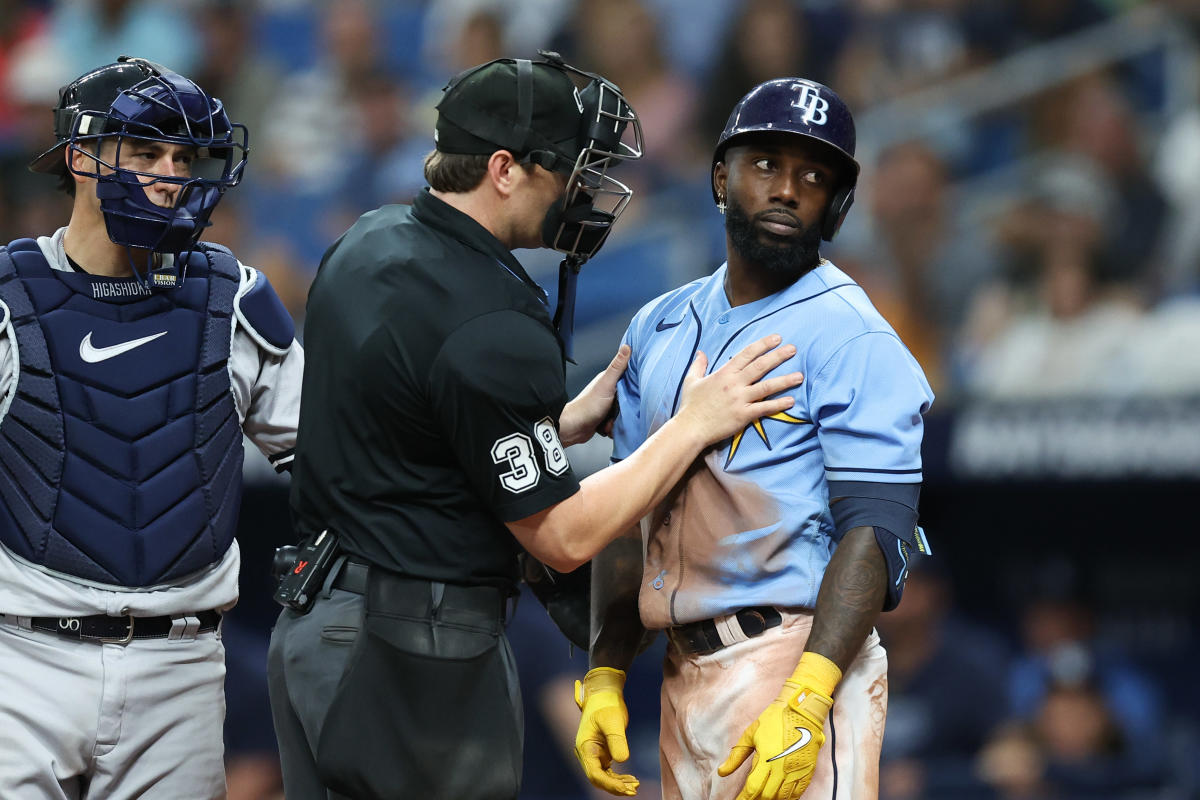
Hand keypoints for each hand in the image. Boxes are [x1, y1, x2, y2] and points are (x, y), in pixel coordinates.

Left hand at [560, 345, 630, 445]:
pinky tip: (605, 427)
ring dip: (618, 421)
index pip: (631, 378)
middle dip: (627, 409)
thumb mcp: (606, 384)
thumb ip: (617, 367)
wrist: (573, 428)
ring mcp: (607, 406)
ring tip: (609, 421)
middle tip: (620, 411)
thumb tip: (626, 347)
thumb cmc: (588, 405)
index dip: (637, 384)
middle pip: (630, 399)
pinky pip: (617, 424)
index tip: (640, 391)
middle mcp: (609, 392)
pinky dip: (612, 428)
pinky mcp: (605, 419)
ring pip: (624, 413)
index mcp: (610, 380)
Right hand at [574, 667, 639, 795]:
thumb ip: (617, 740)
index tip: (625, 788)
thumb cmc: (607, 705)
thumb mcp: (613, 721)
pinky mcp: (602, 753)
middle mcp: (587, 754)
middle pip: (598, 779)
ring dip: (618, 784)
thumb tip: (622, 761)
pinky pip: (609, 772)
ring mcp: (594, 755)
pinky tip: (632, 779)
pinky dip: (619, 778)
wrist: (604, 695)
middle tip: (633, 790)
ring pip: (604, 777)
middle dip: (614, 787)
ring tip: (635, 786)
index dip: (609, 783)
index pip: (594, 773)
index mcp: (585, 747)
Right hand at [676, 335, 801, 446]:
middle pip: (760, 366)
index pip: (747, 354)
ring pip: (767, 386)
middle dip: (778, 356)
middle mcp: (734, 384)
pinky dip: (779, 405)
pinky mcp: (743, 415)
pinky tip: (791, 401)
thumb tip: (701, 352)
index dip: (763, 344)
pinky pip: (764, 408)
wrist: (690, 428)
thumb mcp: (691, 380)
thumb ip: (698, 365)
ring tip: (800, 376)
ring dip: (785, 380)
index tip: (776, 338)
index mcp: (724, 373)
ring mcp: (740, 399)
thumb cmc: (690, 405)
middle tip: (793, 349)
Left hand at [718, 653, 840, 799]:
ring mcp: (796, 770)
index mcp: (766, 758)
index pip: (752, 788)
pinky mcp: (808, 771)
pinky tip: (780, 797)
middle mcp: (782, 767)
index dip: (744, 798)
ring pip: (783, 797)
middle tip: (749, 799)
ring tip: (762, 798)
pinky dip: (788, 799)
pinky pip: (798, 793)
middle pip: (767, 795)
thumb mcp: (751, 734)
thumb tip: (721, 772)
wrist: (802, 710)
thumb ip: (736, 756)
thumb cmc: (774, 719)